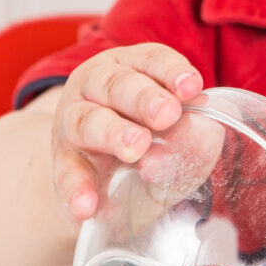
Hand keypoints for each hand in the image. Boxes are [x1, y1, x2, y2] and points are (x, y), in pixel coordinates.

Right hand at [50, 44, 203, 220]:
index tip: (192, 87)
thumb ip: (193, 134)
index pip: (149, 60)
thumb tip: (202, 134)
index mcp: (129, 69)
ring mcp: (73, 124)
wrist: (100, 186)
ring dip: (113, 132)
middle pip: (115, 84)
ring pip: (86, 119)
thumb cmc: (150, 148)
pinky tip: (87, 205)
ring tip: (136, 148)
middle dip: (144, 98)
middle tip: (167, 115)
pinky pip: (66, 173)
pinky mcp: (63, 163)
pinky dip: (76, 188)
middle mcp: (95, 87)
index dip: (170, 70)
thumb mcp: (177, 138)